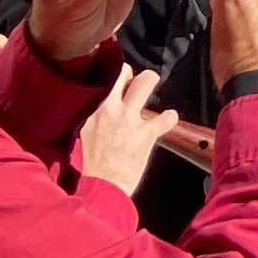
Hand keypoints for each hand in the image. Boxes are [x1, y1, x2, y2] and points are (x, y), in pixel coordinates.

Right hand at [73, 67, 175, 195]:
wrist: (103, 185)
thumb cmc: (95, 163)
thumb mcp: (87, 134)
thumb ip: (97, 117)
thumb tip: (105, 107)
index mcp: (94, 111)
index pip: (105, 79)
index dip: (117, 76)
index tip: (123, 79)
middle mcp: (111, 109)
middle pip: (124, 72)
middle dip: (134, 74)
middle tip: (138, 83)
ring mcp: (130, 118)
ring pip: (146, 81)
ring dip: (151, 82)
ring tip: (152, 90)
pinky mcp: (147, 132)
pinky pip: (167, 116)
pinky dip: (169, 118)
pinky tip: (167, 120)